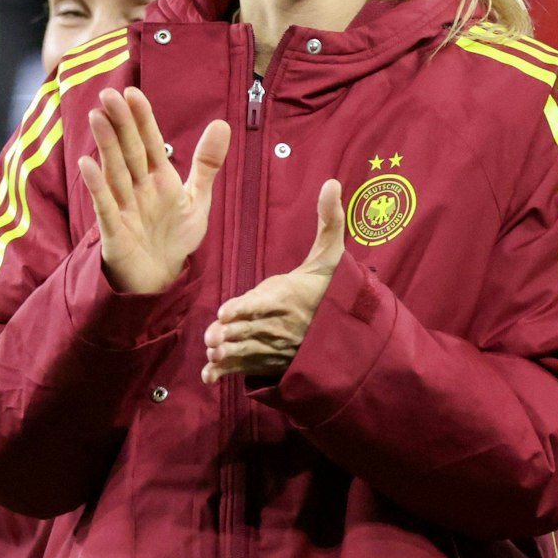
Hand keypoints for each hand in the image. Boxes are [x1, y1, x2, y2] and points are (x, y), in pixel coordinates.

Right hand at [78, 87, 229, 295]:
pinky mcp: (114, 230)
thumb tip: (222, 123)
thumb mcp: (197, 199)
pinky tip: (87, 165)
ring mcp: (124, 206)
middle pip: (129, 150)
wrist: (161, 278)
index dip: (142, 119)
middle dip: (120, 123)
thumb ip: (207, 163)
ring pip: (114, 171)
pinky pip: (104, 205)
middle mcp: (138, 188)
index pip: (149, 142)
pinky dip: (97, 187)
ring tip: (97, 117)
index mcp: (159, 178)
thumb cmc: (174, 236)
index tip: (132, 93)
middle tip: (108, 94)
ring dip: (106, 146)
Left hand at [202, 180, 346, 383]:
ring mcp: (276, 346)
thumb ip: (328, 220)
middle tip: (211, 336)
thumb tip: (332, 182)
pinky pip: (245, 369)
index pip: (265, 303)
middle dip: (229, 335)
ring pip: (246, 352)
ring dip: (227, 354)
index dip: (245, 309)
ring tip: (212, 350)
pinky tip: (209, 375)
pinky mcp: (270, 362)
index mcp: (291, 296)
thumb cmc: (330, 286)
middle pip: (250, 330)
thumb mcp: (332, 254)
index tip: (226, 312)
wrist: (348, 330)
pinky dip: (226, 373)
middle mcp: (282, 324)